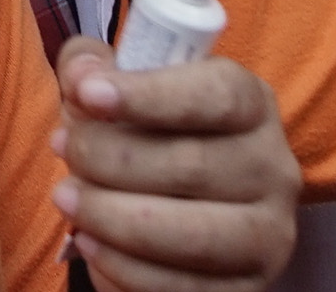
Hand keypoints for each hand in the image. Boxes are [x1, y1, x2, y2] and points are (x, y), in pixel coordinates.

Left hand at [48, 37, 303, 291]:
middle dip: (109, 157)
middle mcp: (273, 168)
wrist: (179, 202)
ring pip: (190, 234)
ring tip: (66, 196)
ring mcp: (267, 234)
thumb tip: (80, 76)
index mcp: (252, 104)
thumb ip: (92, 66)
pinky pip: (183, 287)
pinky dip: (124, 267)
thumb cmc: (148, 131)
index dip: (149, 94)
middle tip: (63, 148)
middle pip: (192, 165)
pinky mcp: (247, 288)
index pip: (216, 96)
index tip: (87, 94)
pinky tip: (88, 241)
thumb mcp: (121, 83)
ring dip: (111, 216)